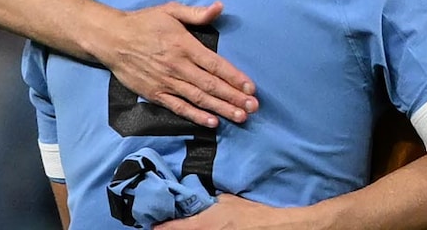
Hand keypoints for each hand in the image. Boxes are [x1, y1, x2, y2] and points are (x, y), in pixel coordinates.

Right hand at [97, 1, 258, 126]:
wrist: (111, 38)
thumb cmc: (143, 22)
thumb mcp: (170, 10)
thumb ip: (196, 13)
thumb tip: (219, 7)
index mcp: (184, 45)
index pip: (215, 64)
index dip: (235, 77)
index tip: (251, 87)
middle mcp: (177, 66)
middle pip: (211, 85)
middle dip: (234, 97)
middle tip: (254, 107)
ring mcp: (166, 82)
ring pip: (198, 99)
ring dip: (221, 108)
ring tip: (241, 116)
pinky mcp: (155, 94)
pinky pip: (179, 107)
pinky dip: (196, 116)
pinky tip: (212, 122)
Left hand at [155, 195, 290, 229]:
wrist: (272, 228)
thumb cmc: (250, 214)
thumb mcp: (227, 200)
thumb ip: (209, 202)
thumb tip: (199, 199)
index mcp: (203, 225)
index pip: (173, 229)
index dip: (161, 227)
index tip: (153, 224)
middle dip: (171, 229)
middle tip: (164, 225)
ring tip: (179, 227)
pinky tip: (200, 229)